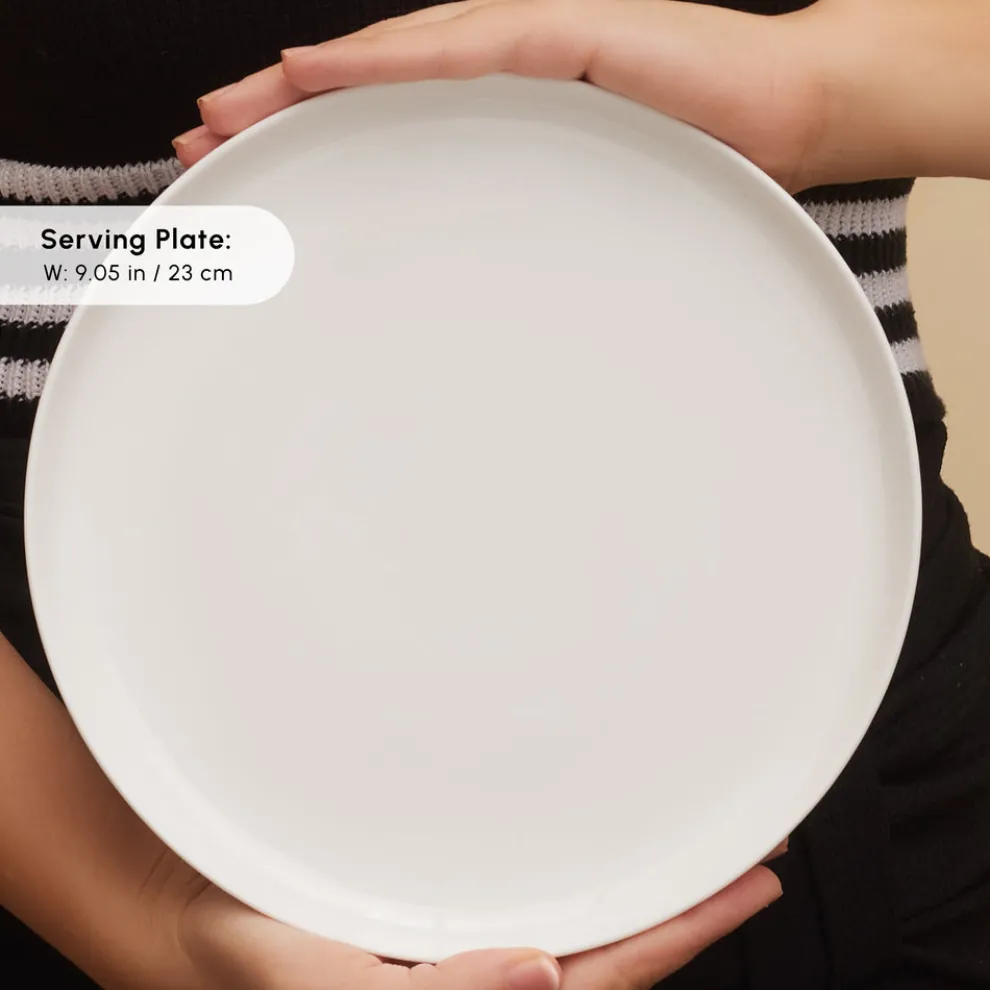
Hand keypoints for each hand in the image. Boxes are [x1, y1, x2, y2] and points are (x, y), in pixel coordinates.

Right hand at [167, 854, 781, 989]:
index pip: (600, 978)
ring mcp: (465, 936)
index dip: (680, 933)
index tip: (750, 882)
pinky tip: (600, 839)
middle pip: (609, 948)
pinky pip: (530, 887)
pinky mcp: (439, 901)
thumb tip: (543, 978)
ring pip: (578, 917)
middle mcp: (480, 971)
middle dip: (686, 902)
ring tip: (703, 840)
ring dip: (642, 878)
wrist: (187, 900)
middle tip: (754, 849)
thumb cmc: (243, 950)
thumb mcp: (317, 977)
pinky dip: (579, 864)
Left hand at [174, 0, 841, 191]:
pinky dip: (384, 65)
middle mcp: (500, 77)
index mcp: (501, 122)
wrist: (787, 120)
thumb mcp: (579, 219)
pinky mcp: (565, 37)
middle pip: (365, 91)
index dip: (307, 145)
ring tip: (231, 112)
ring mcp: (528, 49)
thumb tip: (467, 312)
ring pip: (391, 63)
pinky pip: (459, 50)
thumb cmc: (691, 174)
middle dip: (276, 115)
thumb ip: (517, 238)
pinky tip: (318, 77)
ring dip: (304, 86)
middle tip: (203, 144)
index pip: (384, 127)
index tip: (242, 180)